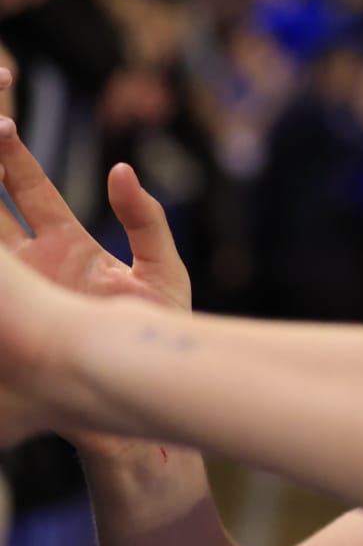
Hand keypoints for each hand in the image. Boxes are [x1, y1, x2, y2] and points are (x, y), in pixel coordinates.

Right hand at [0, 68, 188, 454]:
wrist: (145, 398)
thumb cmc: (159, 338)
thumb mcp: (163, 270)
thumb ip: (146, 220)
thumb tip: (124, 172)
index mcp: (64, 243)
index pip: (23, 185)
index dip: (6, 148)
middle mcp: (29, 261)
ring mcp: (15, 286)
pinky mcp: (10, 309)